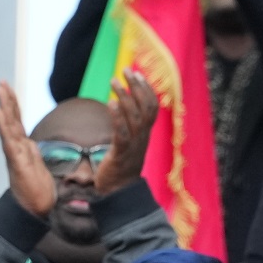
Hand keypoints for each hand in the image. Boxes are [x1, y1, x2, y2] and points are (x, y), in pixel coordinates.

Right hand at [0, 81, 55, 217]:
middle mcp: (17, 148)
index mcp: (23, 147)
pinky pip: (9, 140)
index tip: (8, 88)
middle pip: (12, 119)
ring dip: (5, 106)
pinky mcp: (16, 162)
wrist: (33, 211)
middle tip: (2, 82)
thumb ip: (32, 153)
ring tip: (0, 90)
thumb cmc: (36, 191)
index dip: (13, 105)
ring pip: (9, 125)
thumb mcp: (37, 166)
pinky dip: (3, 125)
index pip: (17, 121)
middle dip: (7, 99)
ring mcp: (15, 154)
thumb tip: (31, 144)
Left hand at [95, 68, 159, 197]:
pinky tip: (110, 102)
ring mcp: (134, 146)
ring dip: (124, 97)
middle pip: (145, 108)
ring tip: (114, 81)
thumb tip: (120, 105)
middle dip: (137, 86)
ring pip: (134, 117)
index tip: (137, 73)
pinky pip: (122, 133)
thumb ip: (128, 126)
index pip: (152, 107)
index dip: (146, 89)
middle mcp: (143, 138)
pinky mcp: (121, 154)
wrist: (119, 192)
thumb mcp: (128, 142)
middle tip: (126, 70)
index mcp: (146, 134)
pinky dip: (117, 117)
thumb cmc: (121, 166)